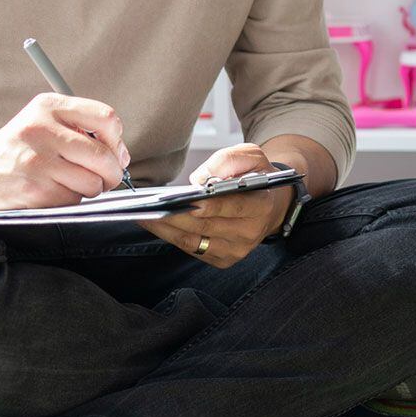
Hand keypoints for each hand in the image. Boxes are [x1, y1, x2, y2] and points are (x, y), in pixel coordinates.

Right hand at [0, 93, 129, 208]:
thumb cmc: (21, 145)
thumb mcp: (46, 120)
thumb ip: (84, 129)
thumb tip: (122, 156)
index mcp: (49, 106)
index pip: (106, 118)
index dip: (117, 140)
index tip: (112, 150)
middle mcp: (42, 130)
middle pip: (104, 156)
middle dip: (112, 172)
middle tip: (106, 177)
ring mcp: (37, 161)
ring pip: (92, 182)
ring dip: (91, 188)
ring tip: (72, 181)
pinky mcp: (34, 189)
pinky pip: (74, 199)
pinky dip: (72, 199)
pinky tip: (55, 190)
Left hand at [142, 143, 290, 268]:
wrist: (270, 203)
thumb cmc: (257, 178)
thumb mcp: (252, 157)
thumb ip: (228, 161)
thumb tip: (199, 180)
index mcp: (261, 206)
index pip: (233, 207)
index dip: (210, 205)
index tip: (186, 199)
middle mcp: (250, 233)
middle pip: (206, 225)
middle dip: (176, 216)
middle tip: (151, 206)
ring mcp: (236, 250)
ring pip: (194, 241)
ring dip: (166, 229)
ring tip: (145, 214)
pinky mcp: (223, 259)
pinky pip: (191, 249)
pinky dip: (171, 237)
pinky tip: (156, 224)